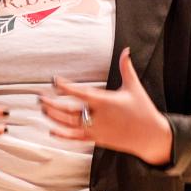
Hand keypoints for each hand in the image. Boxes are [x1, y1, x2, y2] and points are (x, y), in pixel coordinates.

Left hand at [40, 48, 172, 164]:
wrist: (151, 137)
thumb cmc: (143, 110)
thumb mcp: (134, 87)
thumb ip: (126, 68)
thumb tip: (127, 50)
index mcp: (106, 101)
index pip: (81, 93)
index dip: (66, 87)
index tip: (55, 80)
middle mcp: (99, 117)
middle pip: (70, 111)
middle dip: (54, 104)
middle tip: (40, 97)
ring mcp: (97, 130)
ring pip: (70, 125)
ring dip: (55, 118)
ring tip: (43, 109)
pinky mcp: (98, 140)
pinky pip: (77, 139)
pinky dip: (64, 136)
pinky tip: (52, 130)